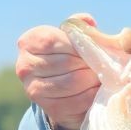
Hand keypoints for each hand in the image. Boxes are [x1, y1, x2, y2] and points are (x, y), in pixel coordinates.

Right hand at [15, 13, 99, 129]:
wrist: (63, 92)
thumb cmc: (69, 57)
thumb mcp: (70, 39)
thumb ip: (78, 28)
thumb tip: (88, 21)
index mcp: (28, 42)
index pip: (53, 40)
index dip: (77, 45)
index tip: (93, 49)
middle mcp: (25, 66)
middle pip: (66, 62)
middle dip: (89, 64)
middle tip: (105, 65)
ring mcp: (33, 89)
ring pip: (71, 82)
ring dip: (92, 80)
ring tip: (102, 76)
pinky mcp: (49, 108)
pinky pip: (76, 101)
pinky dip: (91, 96)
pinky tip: (98, 91)